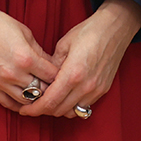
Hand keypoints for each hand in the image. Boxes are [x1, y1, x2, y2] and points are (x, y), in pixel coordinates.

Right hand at [0, 0, 60, 112]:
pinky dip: (20, 104)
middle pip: (41, 91)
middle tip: (58, 88)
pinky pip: (8, 104)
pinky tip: (27, 101)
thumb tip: (53, 67)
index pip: (52, 76)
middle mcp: (13, 73)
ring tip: (44, 96)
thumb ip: (40, 53)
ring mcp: (0, 82)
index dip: (62, 76)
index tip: (66, 76)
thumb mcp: (26, 33)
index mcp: (26, 58)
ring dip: (37, 99)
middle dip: (52, 90)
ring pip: (26, 101)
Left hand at [22, 0, 140, 118]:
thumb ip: (51, 66)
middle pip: (59, 111)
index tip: (25, 109)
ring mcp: (96, 90)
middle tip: (33, 105)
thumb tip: (42, 80)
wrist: (115, 28)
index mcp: (73, 74)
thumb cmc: (88, 32)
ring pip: (71, 113)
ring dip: (58, 110)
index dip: (34, 109)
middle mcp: (85, 86)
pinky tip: (65, 98)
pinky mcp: (103, 90)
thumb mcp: (63, 45)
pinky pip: (84, 107)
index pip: (49, 102)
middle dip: (43, 111)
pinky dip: (72, 106)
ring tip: (48, 102)